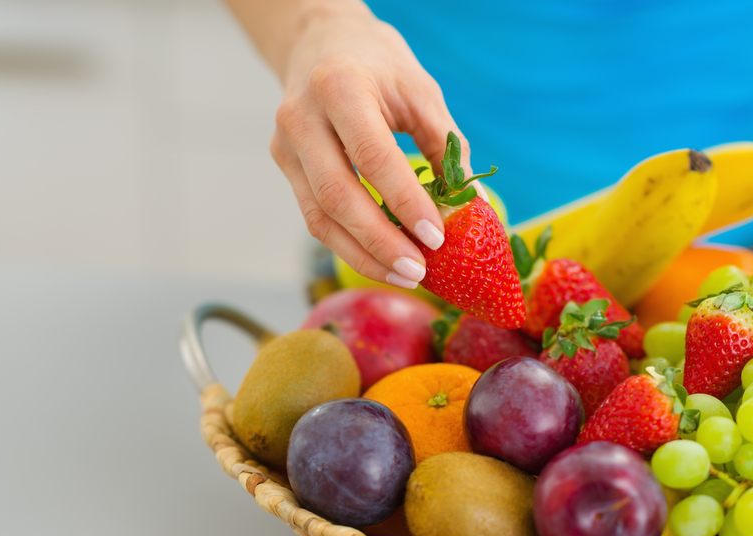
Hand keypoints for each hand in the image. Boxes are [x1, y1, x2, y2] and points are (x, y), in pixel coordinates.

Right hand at [269, 5, 471, 288]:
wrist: (318, 42)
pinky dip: (348, 244)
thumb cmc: (378, 64)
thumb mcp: (419, 90)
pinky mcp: (283, 165)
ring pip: (319, 217)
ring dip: (362, 254)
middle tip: (418, 272)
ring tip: (403, 276)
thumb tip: (469, 206)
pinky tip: (380, 259)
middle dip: (380, 241)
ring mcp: (285, 145)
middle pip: (337, 196)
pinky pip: (314, 216)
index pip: (372, 156)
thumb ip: (444, 143)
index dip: (404, 201)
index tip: (436, 237)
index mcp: (340, 88)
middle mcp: (302, 118)